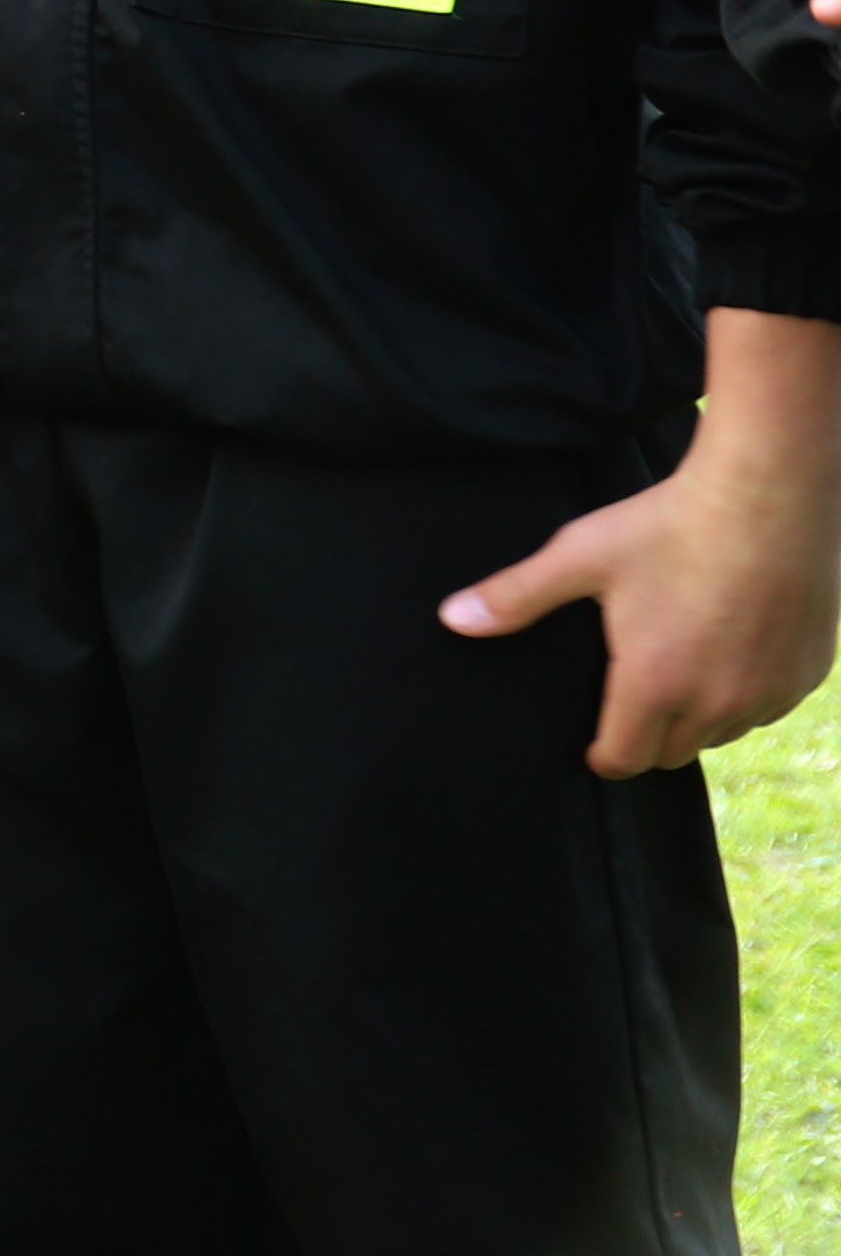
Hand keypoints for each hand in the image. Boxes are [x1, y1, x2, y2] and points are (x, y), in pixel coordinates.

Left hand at [443, 309, 840, 775]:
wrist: (767, 495)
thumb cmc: (665, 524)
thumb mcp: (580, 557)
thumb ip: (516, 597)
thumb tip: (451, 620)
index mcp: (655, 685)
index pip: (625, 760)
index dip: (603, 757)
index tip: (591, 745)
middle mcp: (716, 702)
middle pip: (673, 753)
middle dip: (646, 739)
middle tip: (629, 708)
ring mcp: (768, 691)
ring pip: (723, 732)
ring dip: (698, 719)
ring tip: (676, 681)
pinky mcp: (807, 673)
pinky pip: (768, 706)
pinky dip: (746, 695)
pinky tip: (728, 658)